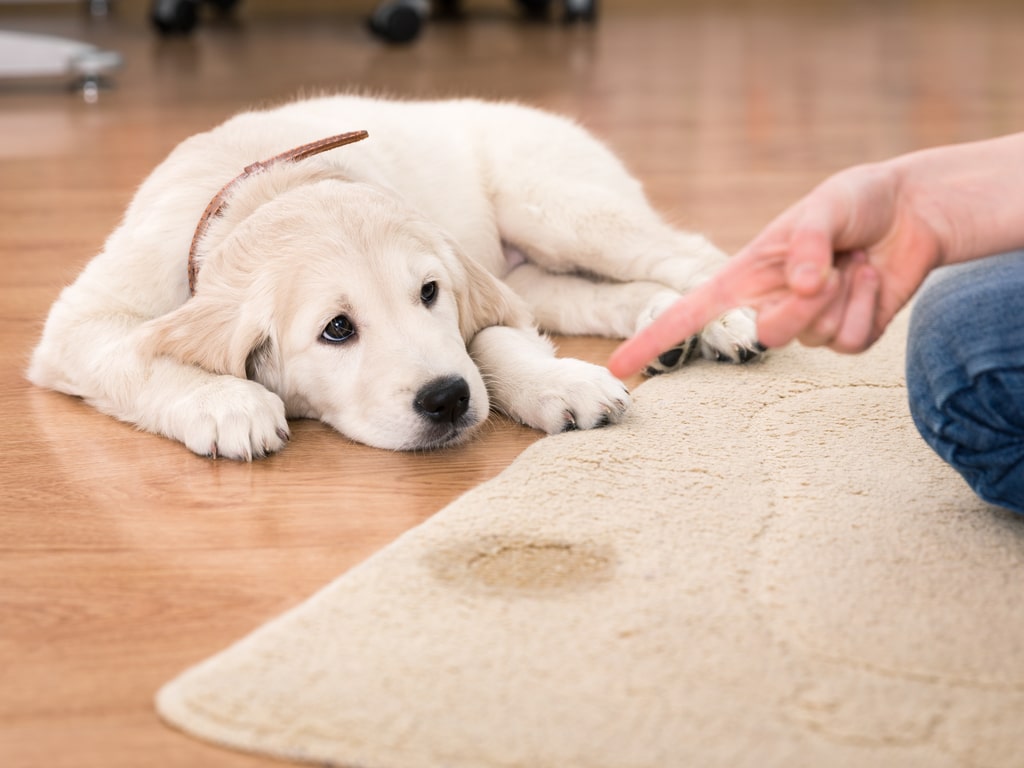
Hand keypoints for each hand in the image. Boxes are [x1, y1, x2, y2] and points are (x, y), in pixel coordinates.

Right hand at [608, 161, 942, 378]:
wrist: (912, 211)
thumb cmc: (857, 201)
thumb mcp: (827, 204)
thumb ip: (808, 242)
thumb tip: (800, 286)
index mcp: (746, 275)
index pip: (689, 313)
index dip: (652, 339)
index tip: (620, 367)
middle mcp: (770, 303)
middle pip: (767, 336)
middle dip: (802, 306)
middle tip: (832, 268)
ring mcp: (808, 324)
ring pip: (814, 339)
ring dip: (845, 295)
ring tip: (855, 262)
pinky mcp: (846, 335)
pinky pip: (850, 342)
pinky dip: (869, 306)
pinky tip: (874, 278)